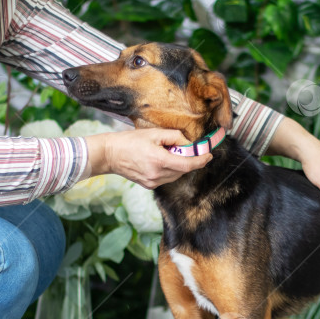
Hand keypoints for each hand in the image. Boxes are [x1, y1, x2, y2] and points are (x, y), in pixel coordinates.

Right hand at [85, 128, 211, 188]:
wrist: (110, 154)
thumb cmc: (130, 141)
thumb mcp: (154, 133)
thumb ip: (175, 137)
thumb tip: (188, 144)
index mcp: (159, 161)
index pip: (188, 165)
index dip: (201, 160)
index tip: (209, 155)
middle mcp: (157, 175)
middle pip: (183, 170)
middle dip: (188, 159)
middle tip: (183, 148)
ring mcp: (153, 182)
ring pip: (176, 175)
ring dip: (178, 165)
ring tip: (166, 153)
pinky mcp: (149, 185)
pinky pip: (167, 178)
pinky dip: (169, 169)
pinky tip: (159, 160)